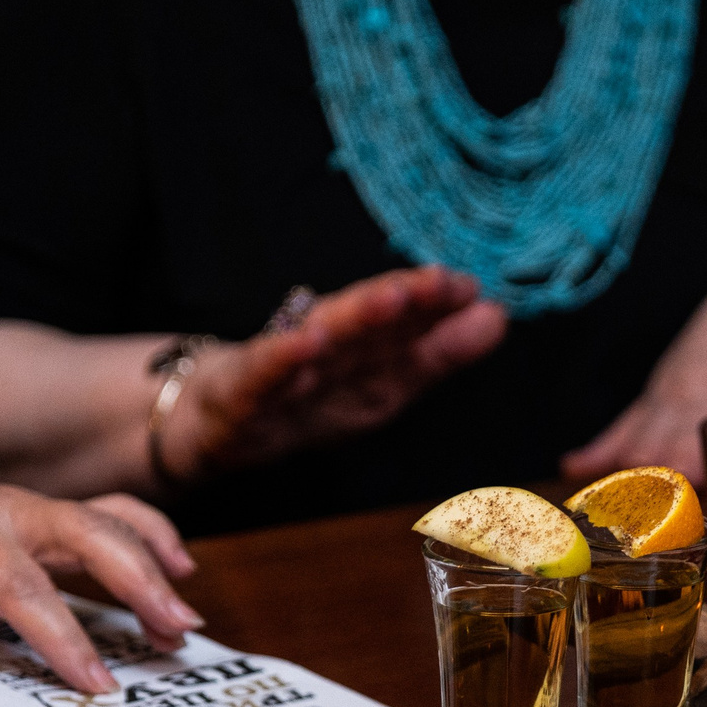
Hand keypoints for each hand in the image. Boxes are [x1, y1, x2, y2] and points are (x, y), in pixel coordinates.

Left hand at [0, 478, 201, 694]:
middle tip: (176, 632)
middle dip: (137, 581)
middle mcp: (9, 509)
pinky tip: (181, 571)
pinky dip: (153, 536)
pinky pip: (115, 514)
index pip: (19, 583)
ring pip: (111, 521)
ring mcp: (36, 510)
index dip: (61, 634)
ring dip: (155, 564)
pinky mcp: (54, 519)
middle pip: (88, 534)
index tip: (96, 682)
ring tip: (184, 621)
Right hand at [160, 267, 505, 481]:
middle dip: (406, 304)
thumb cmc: (301, 392)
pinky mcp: (238, 403)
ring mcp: (281, 378)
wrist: (208, 425)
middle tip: (443, 281)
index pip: (406, 329)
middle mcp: (325, 359)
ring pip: (323, 348)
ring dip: (357, 320)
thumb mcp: (377, 378)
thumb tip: (497, 314)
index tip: (471, 287)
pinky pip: (262, 381)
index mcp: (362, 358)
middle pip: (369, 330)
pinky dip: (282, 361)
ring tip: (392, 298)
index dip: (437, 309)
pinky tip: (307, 343)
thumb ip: (437, 350)